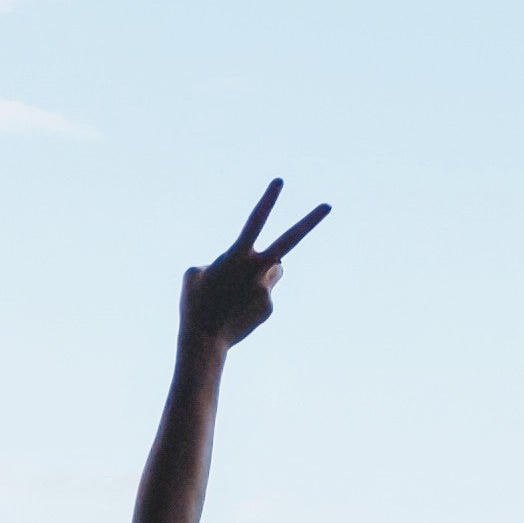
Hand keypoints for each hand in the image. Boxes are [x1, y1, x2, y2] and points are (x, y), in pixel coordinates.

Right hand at [180, 179, 329, 353]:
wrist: (203, 340)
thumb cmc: (194, 303)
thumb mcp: (195, 273)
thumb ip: (220, 261)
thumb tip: (240, 268)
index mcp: (237, 255)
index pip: (256, 221)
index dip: (268, 200)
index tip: (280, 182)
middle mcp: (257, 269)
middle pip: (289, 240)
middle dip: (310, 221)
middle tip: (328, 205)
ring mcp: (266, 289)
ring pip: (271, 270)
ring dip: (261, 272)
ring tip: (236, 291)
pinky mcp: (268, 307)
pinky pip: (262, 294)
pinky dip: (250, 298)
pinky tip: (234, 311)